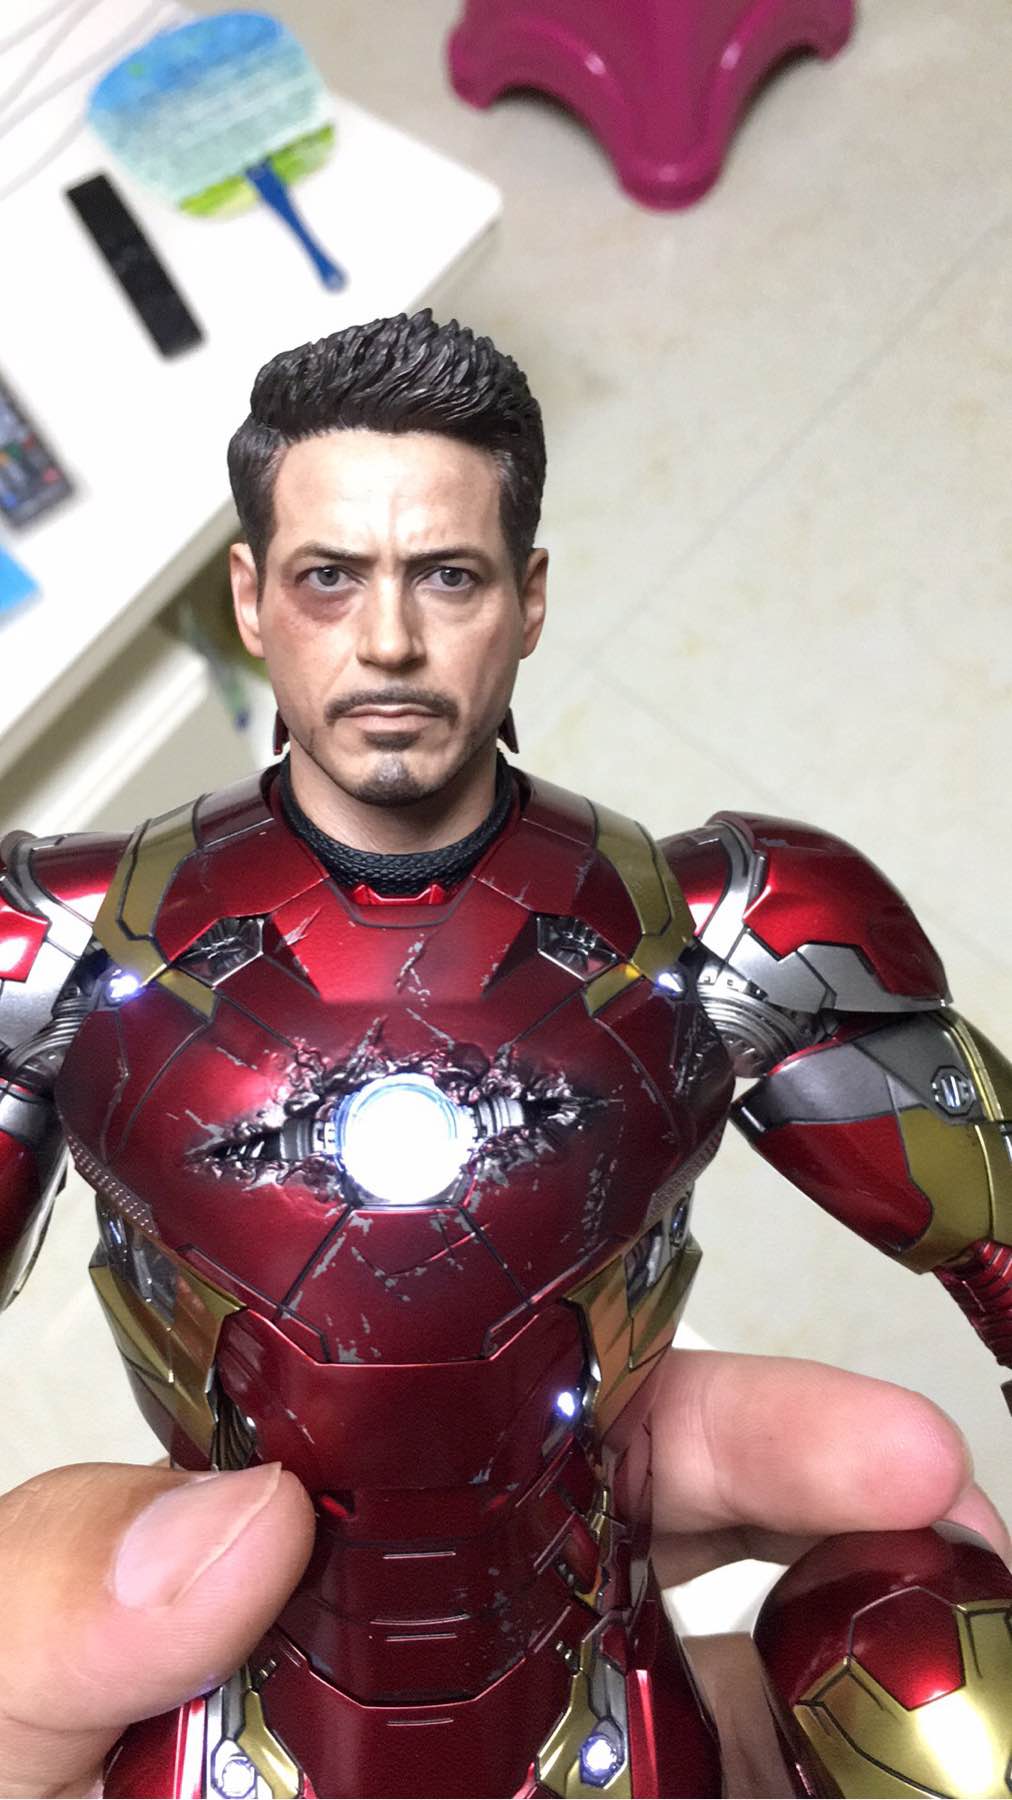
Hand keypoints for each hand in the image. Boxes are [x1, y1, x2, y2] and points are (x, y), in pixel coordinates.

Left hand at [0, 1363, 1003, 1799]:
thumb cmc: (19, 1779)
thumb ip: (55, 1591)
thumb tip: (237, 1517)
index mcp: (361, 1543)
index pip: (574, 1435)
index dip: (742, 1428)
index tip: (880, 1450)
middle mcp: (465, 1652)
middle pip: (705, 1563)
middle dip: (861, 1539)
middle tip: (976, 1549)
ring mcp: (525, 1768)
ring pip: (738, 1711)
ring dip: (875, 1693)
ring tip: (970, 1700)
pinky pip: (714, 1798)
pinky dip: (811, 1782)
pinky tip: (882, 1776)